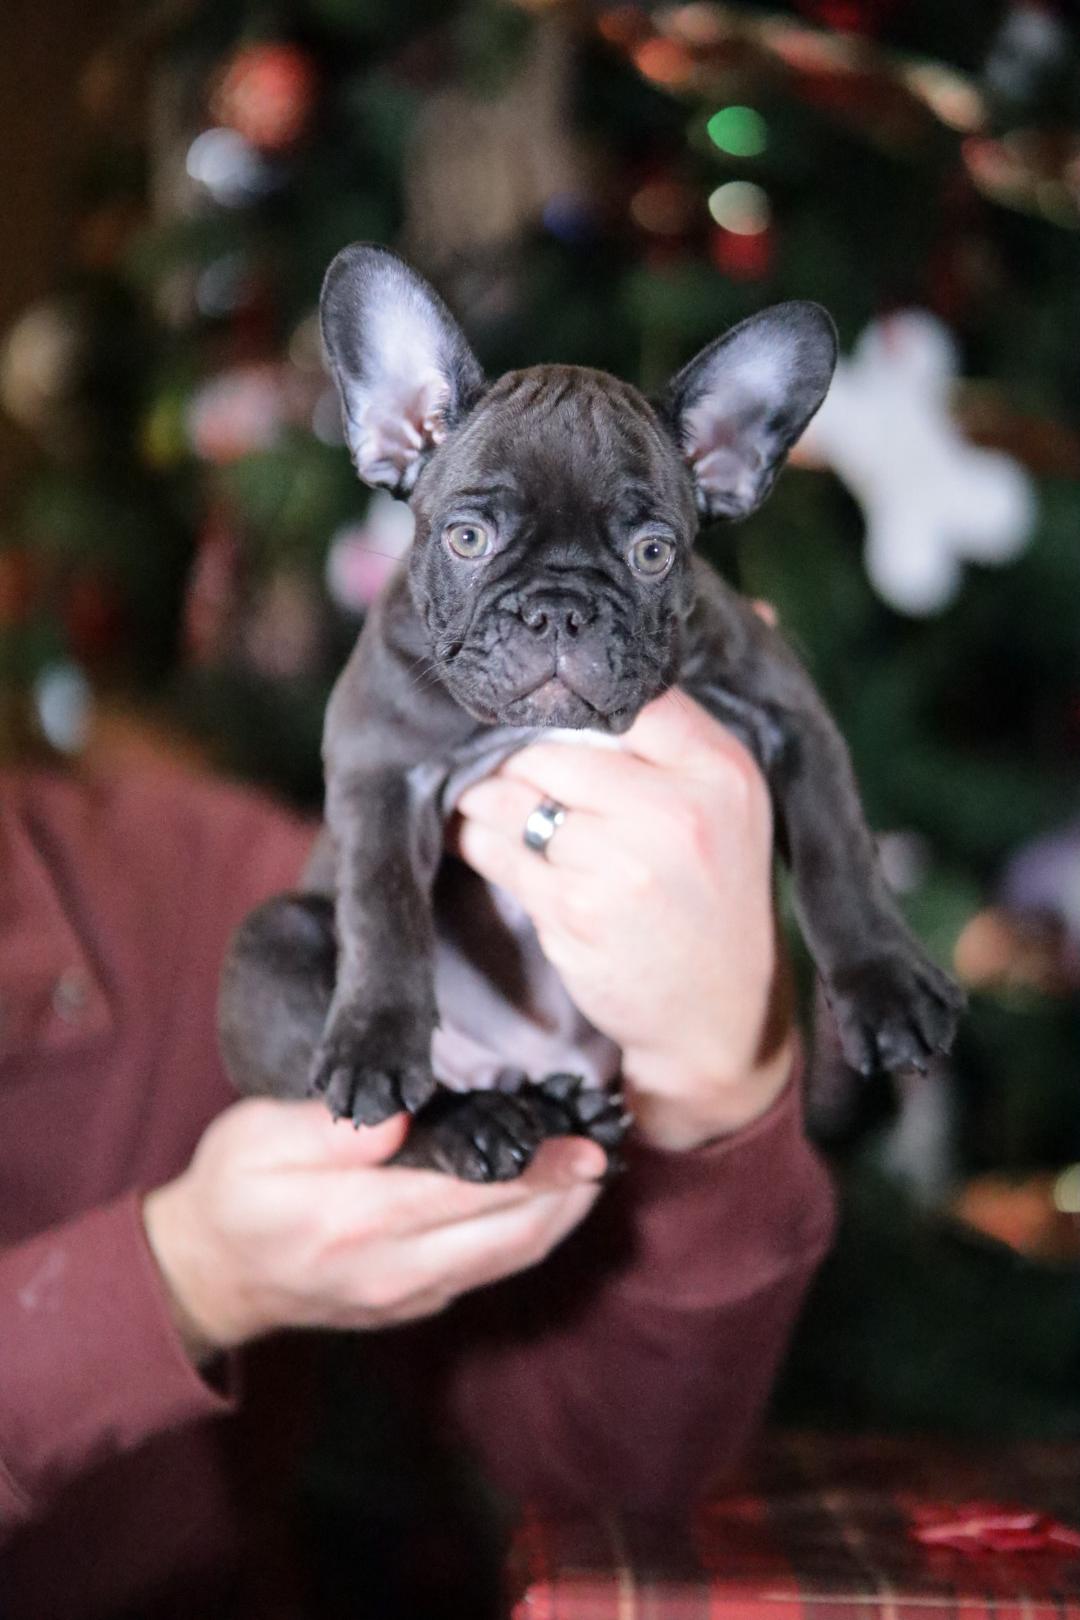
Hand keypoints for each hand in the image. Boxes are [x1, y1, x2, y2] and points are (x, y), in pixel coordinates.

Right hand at [143, 1098, 604, 1364]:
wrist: (211, 1275)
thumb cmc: (234, 1189)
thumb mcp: (255, 1139)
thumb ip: (327, 1130)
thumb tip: (398, 1118)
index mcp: (353, 1220)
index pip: (466, 1193)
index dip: (533, 1170)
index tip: (583, 1144)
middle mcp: (391, 1269)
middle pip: (506, 1235)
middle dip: (566, 1193)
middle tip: (607, 1146)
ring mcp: (407, 1295)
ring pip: (508, 1260)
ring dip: (559, 1218)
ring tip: (593, 1170)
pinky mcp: (414, 1304)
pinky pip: (489, 1271)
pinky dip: (529, 1235)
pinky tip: (548, 1199)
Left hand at [453, 689, 795, 1149]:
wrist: (718, 1013)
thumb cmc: (711, 894)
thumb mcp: (727, 806)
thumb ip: (684, 733)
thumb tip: (735, 616)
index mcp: (720, 770)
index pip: (625, 695)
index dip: (570, 697)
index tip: (540, 701)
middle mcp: (677, 811)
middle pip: (552, 743)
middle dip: (513, 750)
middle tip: (491, 753)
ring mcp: (625, 864)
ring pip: (514, 796)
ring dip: (485, 796)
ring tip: (483, 799)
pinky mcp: (577, 912)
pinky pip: (497, 851)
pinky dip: (476, 841)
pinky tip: (476, 838)